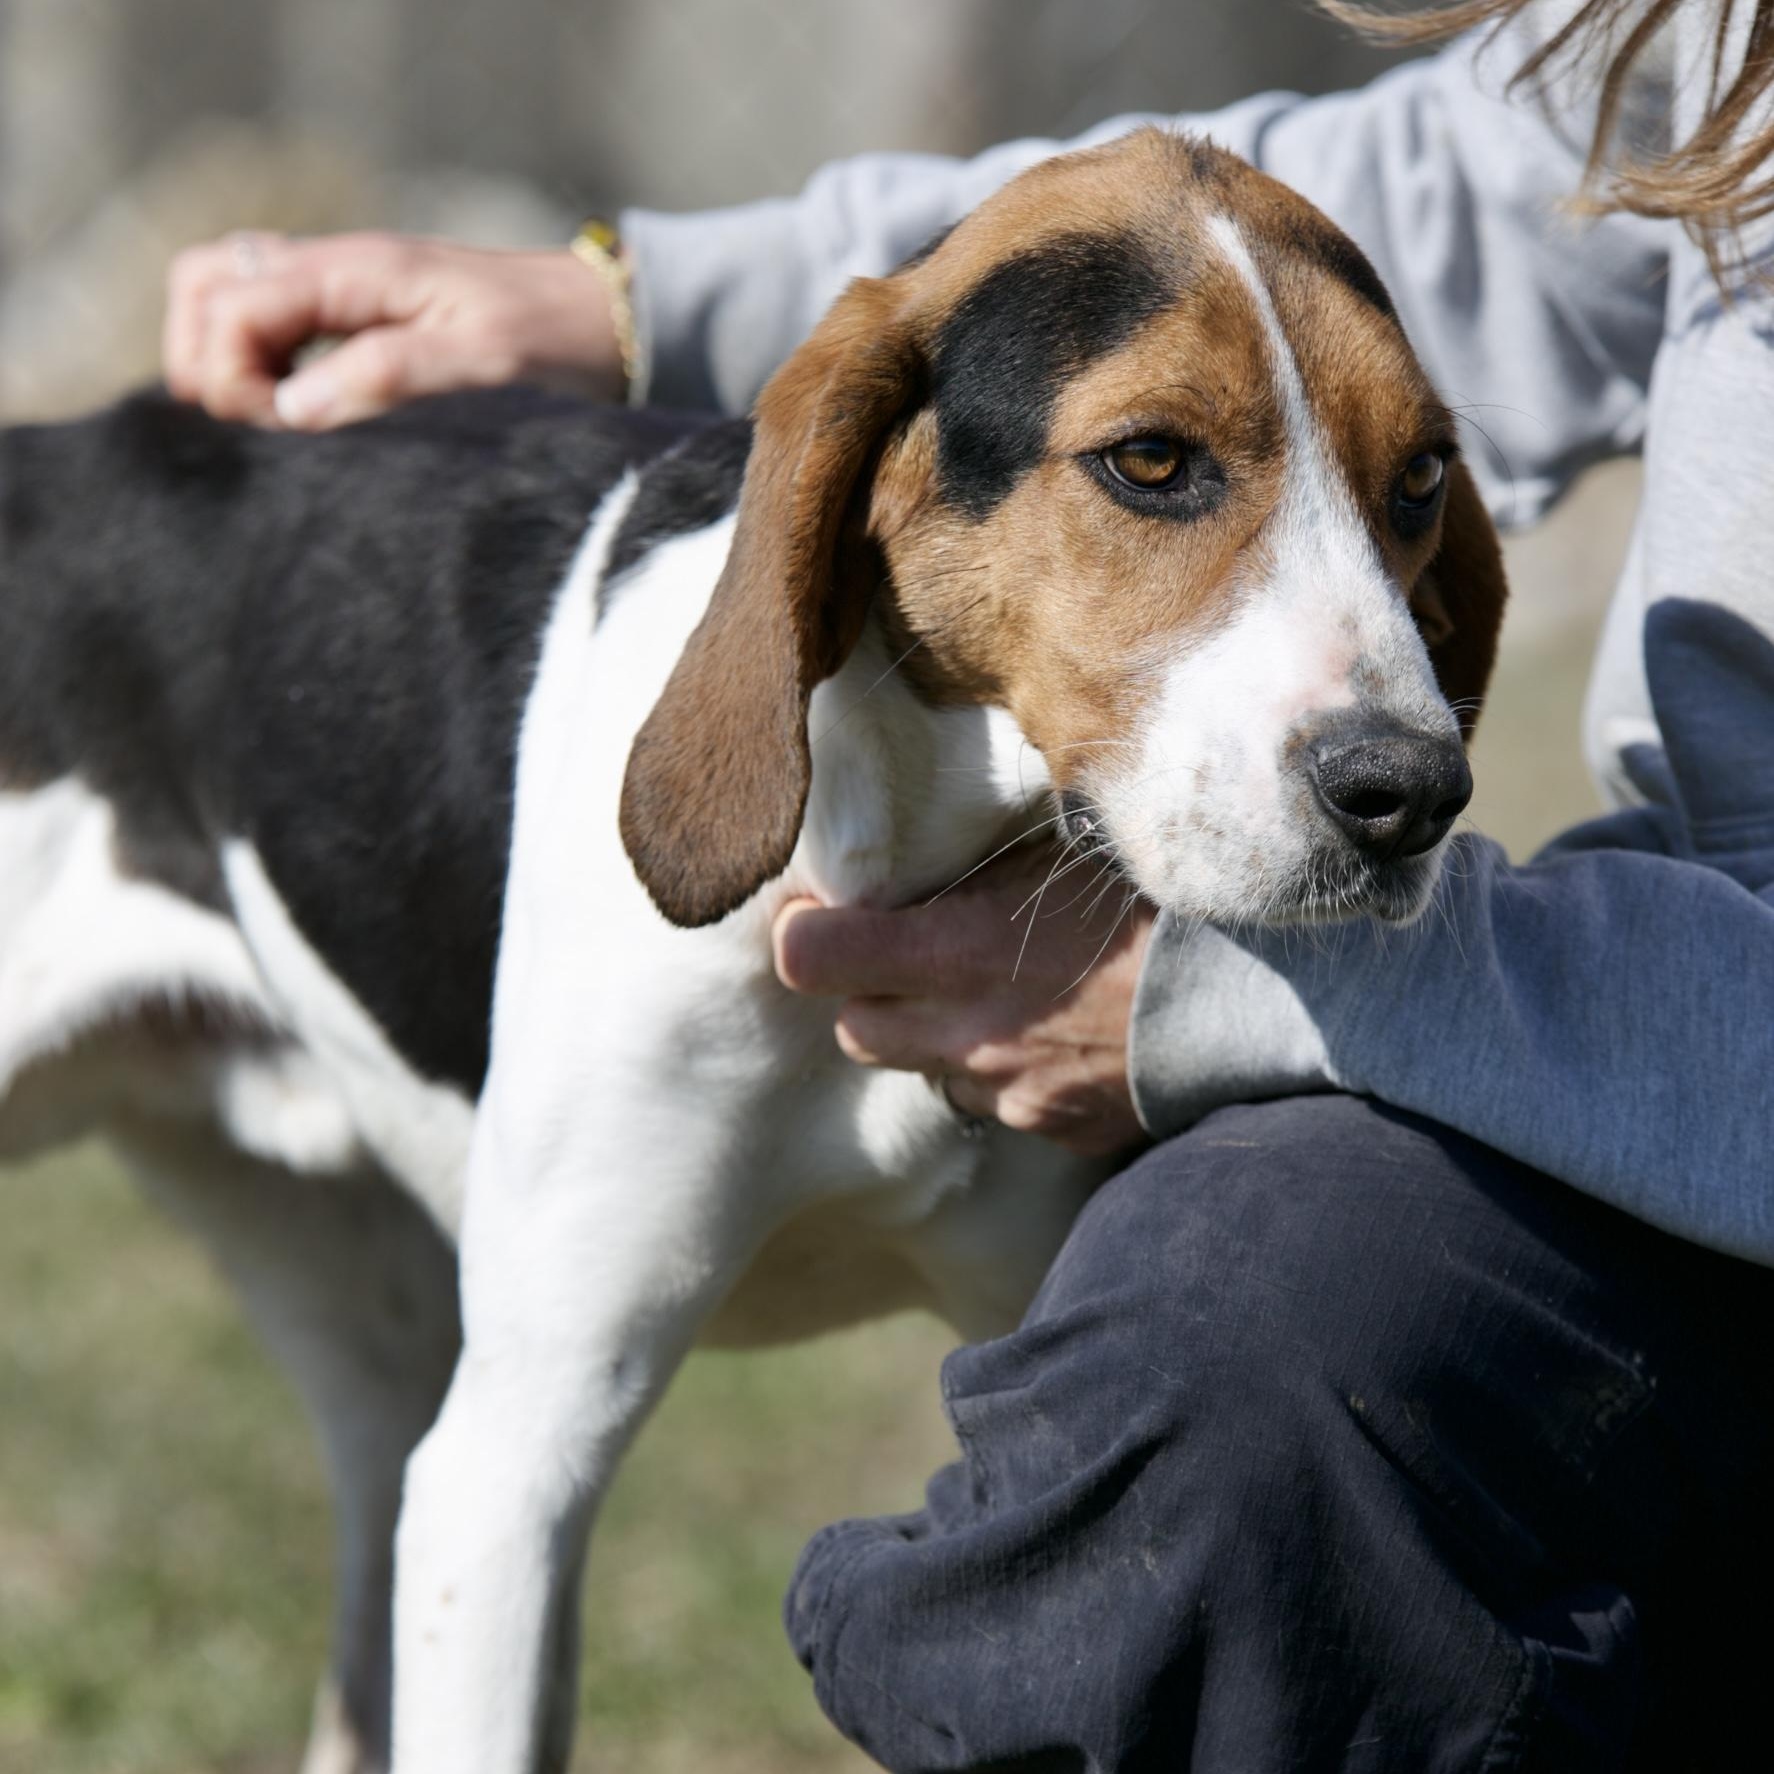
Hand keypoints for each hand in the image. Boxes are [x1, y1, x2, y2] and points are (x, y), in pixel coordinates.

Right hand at [163, 231, 625, 428]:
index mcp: (352, 271)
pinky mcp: (357, 319)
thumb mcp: (477, 361)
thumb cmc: (549, 336)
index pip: (225, 304)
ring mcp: (340, 292)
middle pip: (204, 285)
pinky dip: (260, 364)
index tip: (275, 429)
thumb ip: (384, 376)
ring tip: (272, 423)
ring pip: (228, 299)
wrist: (603, 320)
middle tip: (258, 425)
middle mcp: (332, 270)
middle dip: (205, 357)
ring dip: (226, 358)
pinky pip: (272, 325)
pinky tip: (299, 415)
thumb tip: (289, 410)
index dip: (227, 374)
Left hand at [772, 844, 1156, 1156]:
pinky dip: (1014, 1071)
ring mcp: (1015, 1094)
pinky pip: (1006, 1104)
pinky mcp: (1061, 1130)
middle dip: (869, 996)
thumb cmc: (1167, 898)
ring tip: (1005, 990)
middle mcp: (970, 1035)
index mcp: (960, 953)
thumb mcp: (1068, 846)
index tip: (819, 915)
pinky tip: (1065, 1031)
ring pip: (933, 1073)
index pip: (813, 961)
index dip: (805, 936)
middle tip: (911, 955)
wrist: (1269, 996)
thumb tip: (927, 846)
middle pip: (857, 1033)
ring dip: (944, 1037)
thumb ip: (982, 865)